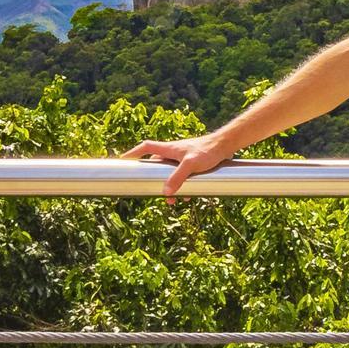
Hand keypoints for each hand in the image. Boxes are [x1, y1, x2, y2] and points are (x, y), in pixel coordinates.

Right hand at [122, 132, 238, 200]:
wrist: (226, 146)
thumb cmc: (208, 151)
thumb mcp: (191, 165)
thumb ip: (177, 178)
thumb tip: (165, 193)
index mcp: (169, 148)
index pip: (145, 147)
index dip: (133, 153)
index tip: (123, 161)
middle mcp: (174, 152)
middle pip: (156, 165)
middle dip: (153, 180)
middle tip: (150, 191)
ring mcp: (183, 158)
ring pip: (170, 173)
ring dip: (170, 187)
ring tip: (172, 201)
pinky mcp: (193, 164)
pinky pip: (182, 176)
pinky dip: (182, 186)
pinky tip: (189, 195)